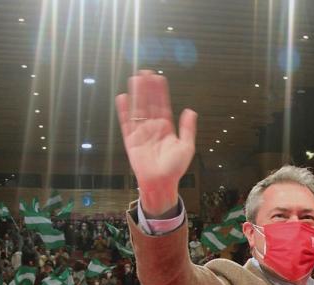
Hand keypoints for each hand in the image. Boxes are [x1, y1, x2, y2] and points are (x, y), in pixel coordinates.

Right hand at [115, 71, 197, 216]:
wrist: (161, 183)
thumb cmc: (174, 168)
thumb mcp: (186, 147)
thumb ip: (187, 129)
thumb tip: (190, 111)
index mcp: (166, 128)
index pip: (162, 105)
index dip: (160, 92)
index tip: (158, 78)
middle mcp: (153, 128)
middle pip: (149, 104)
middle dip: (147, 88)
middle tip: (145, 72)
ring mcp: (141, 132)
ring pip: (138, 109)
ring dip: (137, 95)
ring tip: (135, 79)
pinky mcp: (131, 140)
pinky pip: (126, 123)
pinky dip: (124, 111)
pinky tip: (123, 98)